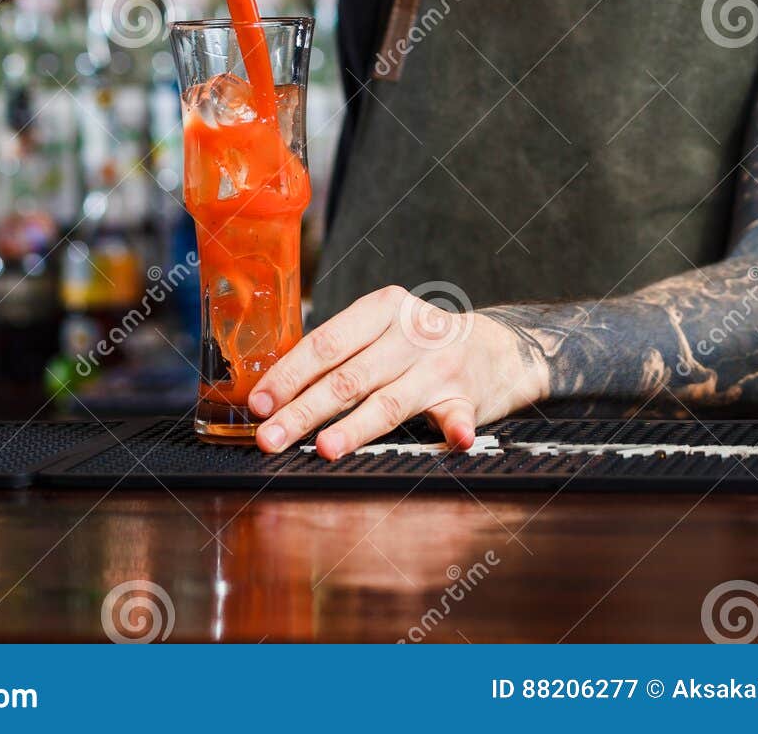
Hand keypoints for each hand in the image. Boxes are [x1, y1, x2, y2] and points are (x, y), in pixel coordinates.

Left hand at [246, 287, 548, 458]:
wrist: (498, 347)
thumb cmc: (422, 342)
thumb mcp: (385, 328)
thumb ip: (343, 351)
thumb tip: (277, 391)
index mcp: (382, 308)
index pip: (325, 343)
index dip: (288, 375)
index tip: (259, 403)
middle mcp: (410, 333)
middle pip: (348, 377)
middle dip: (303, 411)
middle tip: (270, 438)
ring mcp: (440, 366)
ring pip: (388, 402)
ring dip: (356, 428)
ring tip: (326, 448)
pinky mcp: (468, 397)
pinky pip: (457, 416)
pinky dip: (456, 430)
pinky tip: (454, 441)